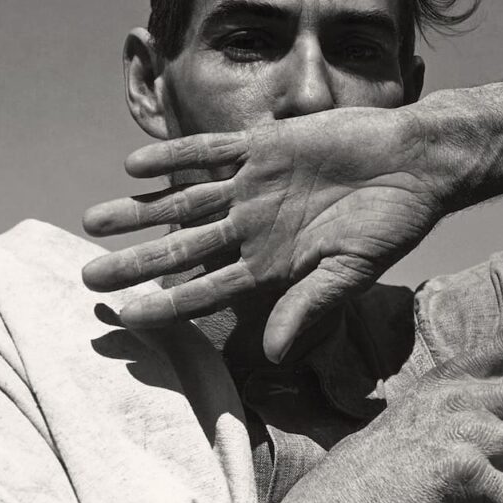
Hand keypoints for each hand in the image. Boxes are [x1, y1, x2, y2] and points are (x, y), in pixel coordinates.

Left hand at [82, 107, 454, 360]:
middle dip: (134, 262)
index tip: (124, 318)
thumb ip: (307, 307)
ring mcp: (253, 185)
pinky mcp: (263, 146)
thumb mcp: (350, 272)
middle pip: (181, 247)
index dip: (166, 304)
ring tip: (92, 221)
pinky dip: (174, 157)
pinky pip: (209, 151)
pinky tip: (134, 166)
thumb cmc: (390, 222)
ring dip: (139, 210)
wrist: (415, 162)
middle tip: (87, 277)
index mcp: (271, 264)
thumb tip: (268, 357)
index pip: (207, 289)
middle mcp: (252, 226)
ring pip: (183, 200)